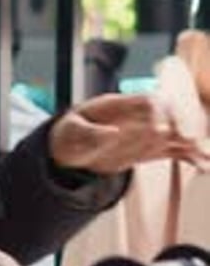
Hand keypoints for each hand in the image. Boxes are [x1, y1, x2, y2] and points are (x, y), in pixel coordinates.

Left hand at [48, 93, 209, 174]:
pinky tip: (201, 163)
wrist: (69, 147)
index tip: (162, 129)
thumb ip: (91, 134)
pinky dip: (187, 156)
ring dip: (190, 142)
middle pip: (167, 113)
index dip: (157, 112)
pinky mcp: (147, 149)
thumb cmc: (70, 135)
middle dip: (180, 125)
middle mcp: (136, 116)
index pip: (146, 101)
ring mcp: (143, 132)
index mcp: (117, 106)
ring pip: (173, 133)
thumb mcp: (72, 133)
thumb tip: (114, 133)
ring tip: (204, 154)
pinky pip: (171, 150)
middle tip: (190, 140)